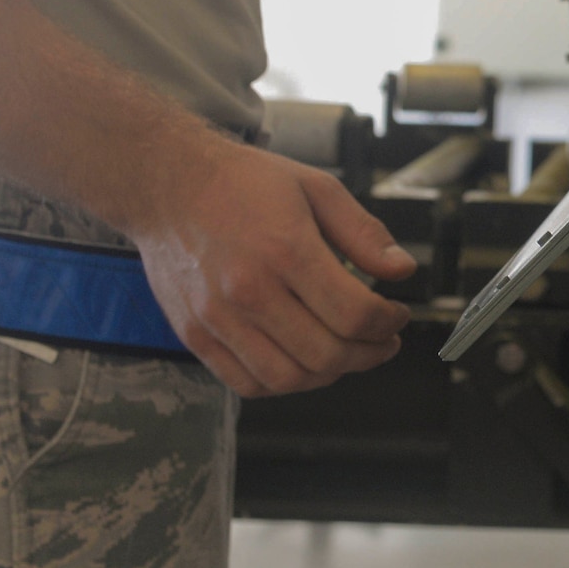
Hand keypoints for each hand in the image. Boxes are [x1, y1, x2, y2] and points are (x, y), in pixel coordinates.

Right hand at [131, 137, 417, 396]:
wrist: (167, 184)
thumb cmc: (243, 183)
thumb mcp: (316, 187)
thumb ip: (363, 232)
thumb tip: (402, 270)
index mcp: (286, 249)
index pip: (354, 314)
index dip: (388, 323)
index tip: (397, 316)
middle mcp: (250, 291)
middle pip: (327, 355)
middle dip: (369, 354)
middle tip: (383, 341)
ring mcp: (218, 318)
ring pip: (289, 379)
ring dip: (330, 375)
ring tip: (347, 354)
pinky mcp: (195, 335)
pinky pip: (246, 384)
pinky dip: (282, 384)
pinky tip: (301, 362)